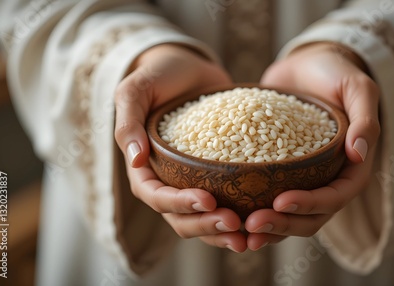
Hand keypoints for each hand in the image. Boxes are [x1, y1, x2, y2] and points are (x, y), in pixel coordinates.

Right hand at [114, 44, 246, 251]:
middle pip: (181, 217)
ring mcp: (194, 180)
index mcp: (144, 168)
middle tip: (234, 224)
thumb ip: (129, 122)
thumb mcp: (137, 90)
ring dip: (224, 232)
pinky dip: (242, 214)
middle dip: (205, 225)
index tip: (207, 200)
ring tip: (249, 237)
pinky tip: (264, 217)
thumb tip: (135, 160)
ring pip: (205, 218)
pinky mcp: (218, 174)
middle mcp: (168, 180)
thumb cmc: (158, 75)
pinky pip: (228, 200)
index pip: (155, 196)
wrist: (189, 67)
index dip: (179, 204)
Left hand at [245, 42, 380, 249]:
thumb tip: (359, 154)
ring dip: (268, 227)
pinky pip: (267, 196)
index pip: (335, 197)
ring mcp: (302, 178)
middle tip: (252, 224)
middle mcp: (327, 179)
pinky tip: (229, 213)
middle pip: (310, 217)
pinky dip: (252, 209)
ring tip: (242, 231)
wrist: (307, 66)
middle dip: (283, 224)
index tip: (280, 201)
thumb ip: (365, 119)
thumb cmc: (335, 73)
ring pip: (288, 215)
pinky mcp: (278, 171)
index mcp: (351, 168)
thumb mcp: (357, 88)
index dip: (310, 204)